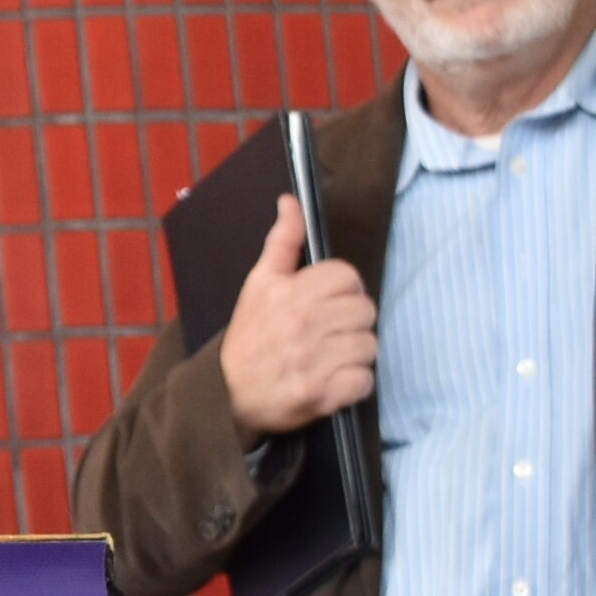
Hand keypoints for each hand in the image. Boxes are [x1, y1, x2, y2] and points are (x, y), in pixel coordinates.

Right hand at [217, 194, 376, 436]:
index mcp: (284, 291)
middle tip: (327, 333)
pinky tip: (331, 381)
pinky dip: (353, 384)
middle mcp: (297, 323)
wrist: (225, 394)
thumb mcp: (258, 284)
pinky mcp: (319, 394)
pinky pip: (364, 380)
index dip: (341, 291)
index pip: (347, 276)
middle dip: (351, 323)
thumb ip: (283, 242)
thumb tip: (291, 201)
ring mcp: (309, 359)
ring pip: (369, 345)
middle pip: (365, 310)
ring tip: (328, 358)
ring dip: (354, 355)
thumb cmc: (250, 338)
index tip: (324, 304)